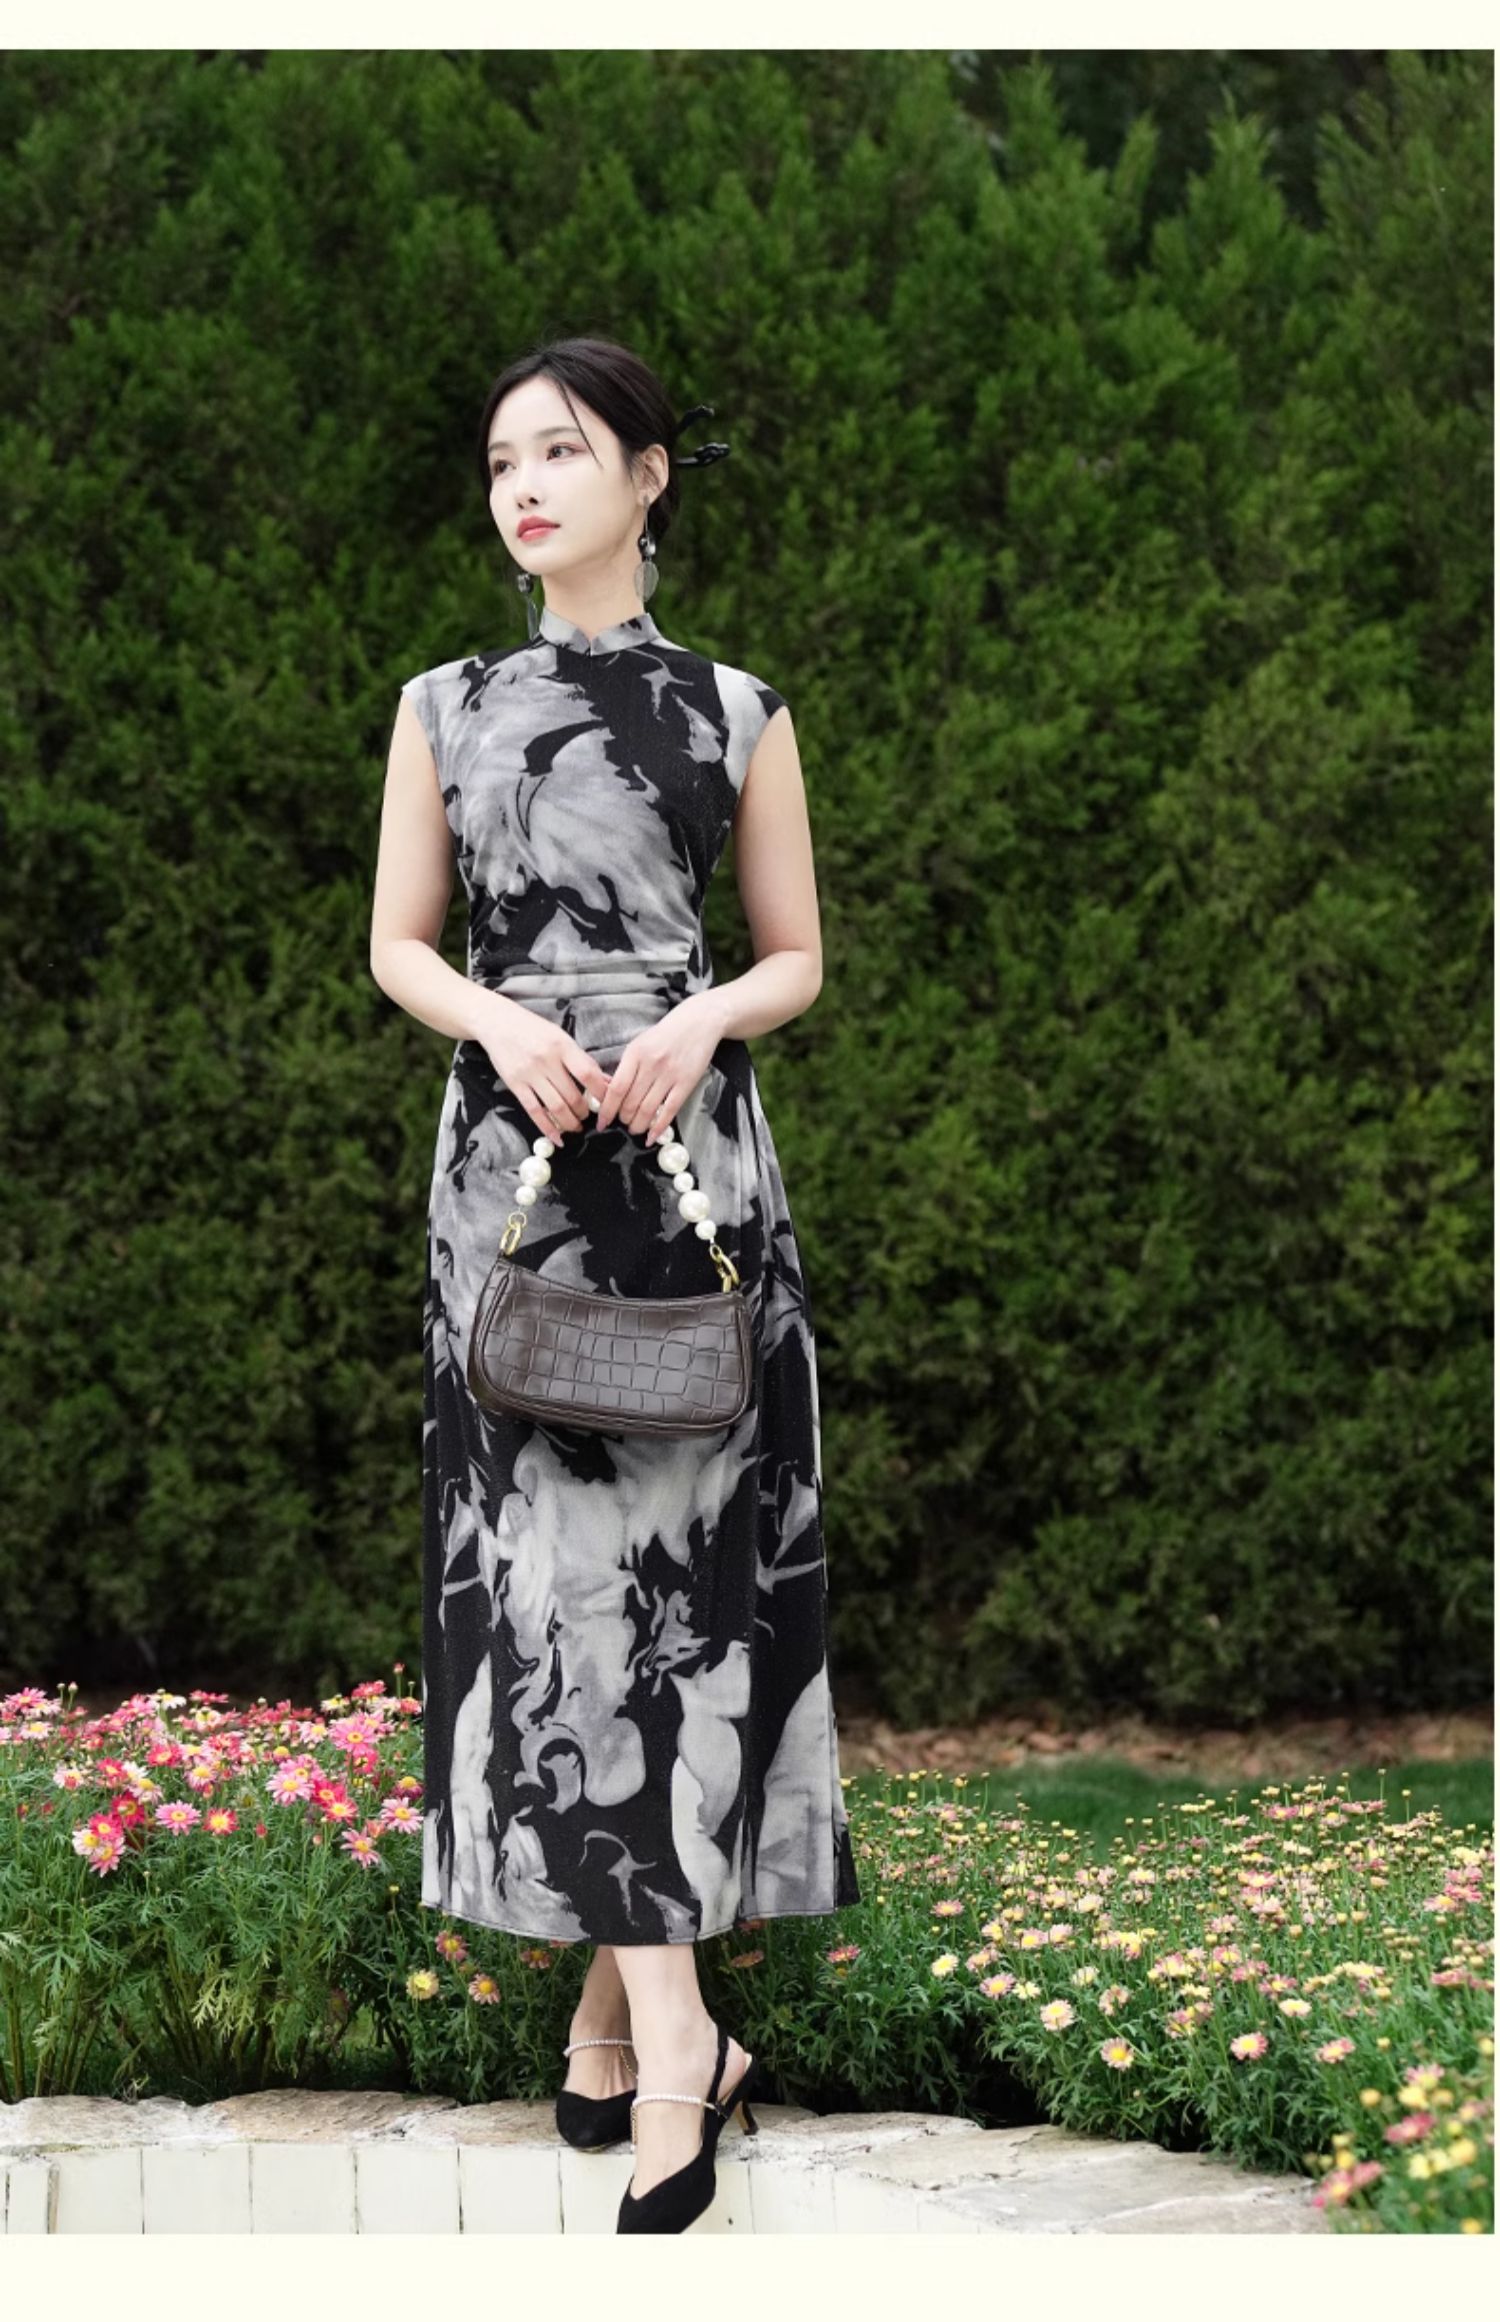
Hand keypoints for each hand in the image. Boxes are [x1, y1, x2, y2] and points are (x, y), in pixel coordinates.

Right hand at [479, 996, 612, 1145]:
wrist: (497, 1023)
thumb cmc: (533, 1029)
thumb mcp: (561, 1037)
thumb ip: (582, 1060)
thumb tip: (605, 1081)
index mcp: (562, 1046)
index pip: (588, 1074)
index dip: (601, 1093)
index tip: (607, 1103)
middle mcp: (546, 1060)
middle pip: (572, 1095)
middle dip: (584, 1112)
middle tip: (588, 1116)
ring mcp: (529, 1074)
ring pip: (556, 1107)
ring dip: (570, 1122)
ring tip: (576, 1126)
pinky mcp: (515, 1085)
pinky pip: (534, 1111)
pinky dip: (548, 1128)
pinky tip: (557, 1137)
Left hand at [595, 995, 725, 1141]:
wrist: (699, 1022)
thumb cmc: (667, 1033)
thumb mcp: (640, 1043)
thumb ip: (627, 1066)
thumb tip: (610, 1091)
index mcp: (635, 1053)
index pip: (616, 1088)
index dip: (607, 1109)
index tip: (602, 1121)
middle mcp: (651, 1064)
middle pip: (630, 1102)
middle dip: (623, 1119)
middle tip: (621, 1124)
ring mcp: (670, 1074)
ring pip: (648, 1110)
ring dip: (638, 1125)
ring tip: (634, 1129)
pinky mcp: (687, 1082)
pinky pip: (669, 1110)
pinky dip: (658, 1127)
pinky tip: (651, 1137)